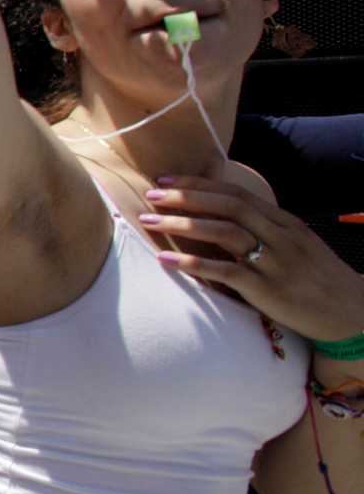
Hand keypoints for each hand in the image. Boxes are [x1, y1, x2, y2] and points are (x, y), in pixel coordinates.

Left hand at [142, 174, 363, 341]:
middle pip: (228, 206)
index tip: (167, 180)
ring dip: (183, 224)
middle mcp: (280, 236)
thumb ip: (264, 228)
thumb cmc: (317, 278)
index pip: (236, 193)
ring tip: (149, 221)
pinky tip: (167, 260)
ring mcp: (274, 262)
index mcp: (284, 222)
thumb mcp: (296, 244)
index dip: (199, 184)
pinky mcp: (268, 290)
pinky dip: (194, 264)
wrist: (351, 313)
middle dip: (186, 197)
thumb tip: (223, 216)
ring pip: (224, 232)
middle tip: (151, 195)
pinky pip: (226, 272)